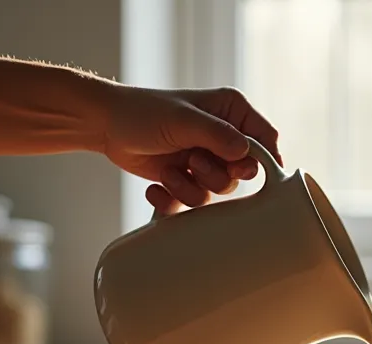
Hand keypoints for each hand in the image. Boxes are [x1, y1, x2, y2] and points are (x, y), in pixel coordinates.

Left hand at [100, 85, 281, 215]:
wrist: (106, 126)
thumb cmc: (143, 112)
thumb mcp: (182, 120)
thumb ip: (217, 136)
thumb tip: (246, 155)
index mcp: (231, 113)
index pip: (265, 138)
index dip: (261, 159)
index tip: (243, 171)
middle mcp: (224, 137)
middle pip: (243, 172)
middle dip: (214, 174)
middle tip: (193, 162)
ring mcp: (206, 159)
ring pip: (218, 191)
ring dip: (190, 186)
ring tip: (169, 170)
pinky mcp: (188, 178)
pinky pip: (194, 202)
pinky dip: (173, 198)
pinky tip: (157, 186)